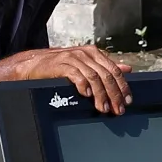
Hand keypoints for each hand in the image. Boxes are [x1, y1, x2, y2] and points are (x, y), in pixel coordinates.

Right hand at [0, 45, 132, 113]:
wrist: (34, 65)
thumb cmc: (60, 66)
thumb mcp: (86, 64)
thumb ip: (105, 67)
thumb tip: (127, 69)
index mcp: (94, 53)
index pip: (114, 70)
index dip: (123, 86)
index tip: (127, 101)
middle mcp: (85, 53)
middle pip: (106, 75)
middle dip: (114, 94)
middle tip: (117, 109)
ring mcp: (74, 58)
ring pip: (94, 77)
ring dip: (101, 95)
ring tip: (103, 108)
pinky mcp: (62, 65)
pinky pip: (77, 76)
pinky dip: (84, 86)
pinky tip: (86, 96)